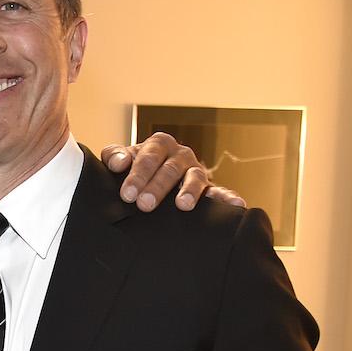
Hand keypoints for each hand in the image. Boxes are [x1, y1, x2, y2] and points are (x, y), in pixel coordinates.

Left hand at [101, 132, 246, 211]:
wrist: (149, 177)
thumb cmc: (132, 167)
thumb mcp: (121, 159)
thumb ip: (114, 156)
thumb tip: (118, 163)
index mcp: (159, 144)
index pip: (149, 157)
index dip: (137, 175)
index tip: (127, 194)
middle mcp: (180, 155)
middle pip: (170, 170)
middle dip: (157, 187)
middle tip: (144, 205)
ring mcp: (196, 171)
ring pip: (195, 178)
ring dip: (189, 191)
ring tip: (183, 205)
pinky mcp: (208, 188)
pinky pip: (220, 192)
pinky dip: (228, 198)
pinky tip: (237, 205)